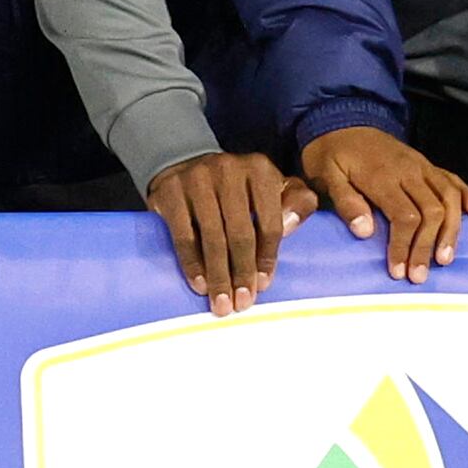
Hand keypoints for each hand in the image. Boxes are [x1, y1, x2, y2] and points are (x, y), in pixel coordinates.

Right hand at [144, 150, 314, 315]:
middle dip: (242, 272)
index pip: (270, 222)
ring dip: (217, 275)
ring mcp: (197, 179)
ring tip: (221, 303)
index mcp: (260, 170)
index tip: (264, 285)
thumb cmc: (238, 188)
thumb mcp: (274, 187)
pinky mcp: (170, 191)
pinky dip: (192, 263)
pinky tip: (199, 284)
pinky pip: (183, 235)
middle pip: (240, 232)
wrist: (185, 164)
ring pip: (211, 237)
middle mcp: (228, 169)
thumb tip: (288, 227)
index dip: (267, 258)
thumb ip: (296, 203)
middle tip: (242, 303)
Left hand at [300, 124, 467, 280]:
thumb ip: (345, 201)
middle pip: (432, 212)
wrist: (339, 120)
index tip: (399, 271)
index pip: (404, 217)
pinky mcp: (427, 163)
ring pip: (449, 199)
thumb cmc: (330, 153)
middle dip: (428, 246)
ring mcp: (422, 165)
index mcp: (382, 176)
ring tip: (445, 258)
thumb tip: (365, 232)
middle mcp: (409, 170)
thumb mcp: (324, 174)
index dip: (404, 246)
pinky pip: (454, 179)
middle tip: (420, 276)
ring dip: (451, 231)